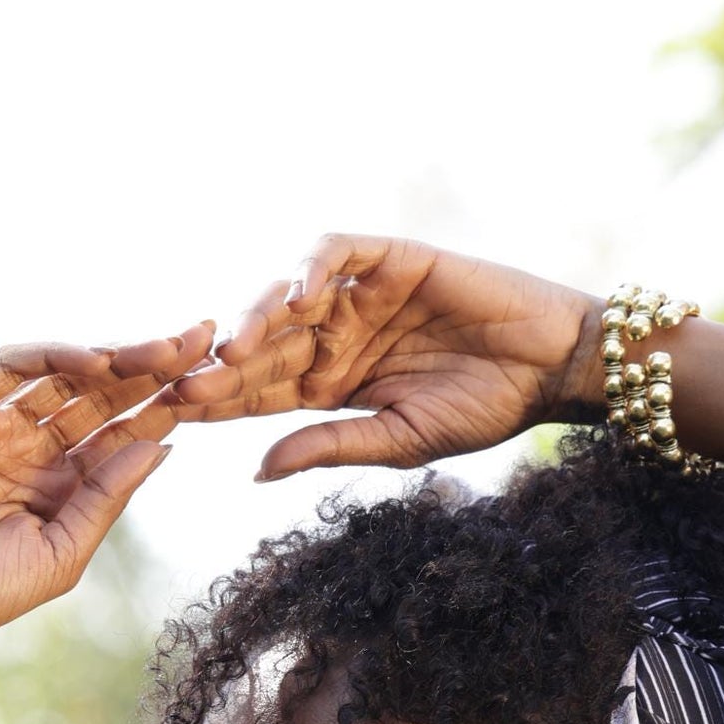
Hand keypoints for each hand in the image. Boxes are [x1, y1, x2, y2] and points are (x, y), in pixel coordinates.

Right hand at [0, 325, 220, 643]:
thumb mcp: (62, 553)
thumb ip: (107, 498)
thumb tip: (161, 445)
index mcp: (64, 486)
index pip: (126, 434)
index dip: (171, 407)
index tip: (221, 385)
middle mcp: (35, 448)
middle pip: (106, 396)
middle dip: (157, 370)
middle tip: (208, 343)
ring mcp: (0, 425)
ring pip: (68, 374)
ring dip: (118, 357)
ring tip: (167, 351)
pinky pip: (13, 366)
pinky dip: (55, 354)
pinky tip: (99, 360)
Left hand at [167, 236, 598, 477]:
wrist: (552, 368)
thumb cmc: (484, 410)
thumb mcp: (398, 440)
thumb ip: (328, 446)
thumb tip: (256, 472)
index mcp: (326, 385)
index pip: (255, 391)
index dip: (214, 402)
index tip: (171, 420)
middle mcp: (333, 335)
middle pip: (259, 344)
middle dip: (218, 364)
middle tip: (179, 384)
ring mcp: (358, 293)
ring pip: (286, 297)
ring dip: (257, 317)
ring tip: (235, 348)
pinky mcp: (389, 257)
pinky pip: (336, 252)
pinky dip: (313, 266)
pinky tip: (300, 296)